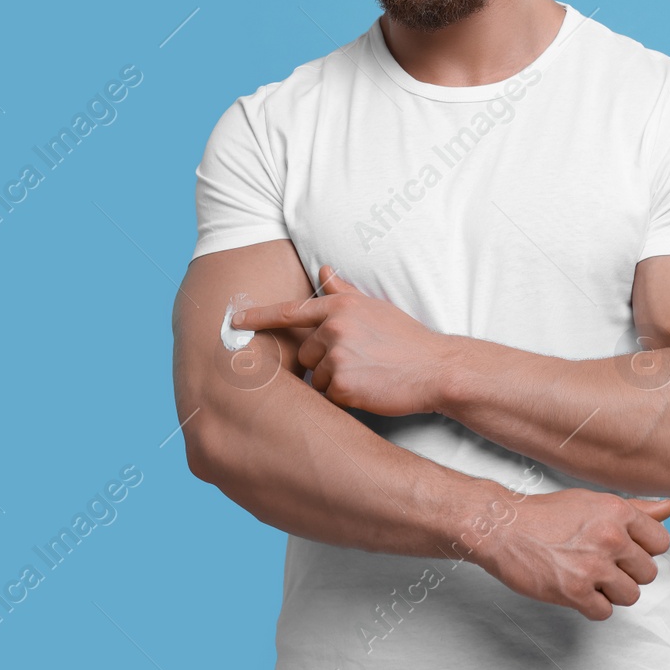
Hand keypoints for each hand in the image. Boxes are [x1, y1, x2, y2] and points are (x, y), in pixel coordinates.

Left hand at [229, 264, 456, 415]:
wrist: (436, 368)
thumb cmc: (407, 339)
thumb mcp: (375, 307)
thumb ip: (343, 291)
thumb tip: (322, 269)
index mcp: (340, 306)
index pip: (289, 312)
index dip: (258, 317)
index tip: (233, 322)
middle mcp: (335, 327)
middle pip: (305, 354)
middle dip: (325, 363)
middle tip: (360, 363)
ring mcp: (338, 355)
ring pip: (316, 378)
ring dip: (335, 382)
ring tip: (367, 375)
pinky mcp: (343, 385)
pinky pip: (328, 397)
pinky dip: (344, 399)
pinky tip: (369, 389)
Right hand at [473, 489, 669, 620]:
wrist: (502, 527)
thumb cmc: (545, 514)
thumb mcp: (593, 502)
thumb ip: (635, 509)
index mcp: (617, 512)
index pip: (660, 542)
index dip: (642, 549)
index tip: (624, 550)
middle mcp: (610, 537)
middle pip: (648, 573)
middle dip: (627, 572)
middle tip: (600, 564)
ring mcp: (593, 566)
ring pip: (630, 596)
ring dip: (611, 592)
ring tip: (588, 577)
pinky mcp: (575, 592)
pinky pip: (604, 612)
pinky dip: (591, 606)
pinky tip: (575, 588)